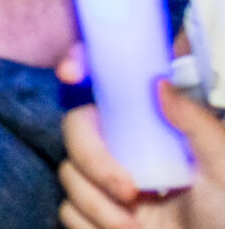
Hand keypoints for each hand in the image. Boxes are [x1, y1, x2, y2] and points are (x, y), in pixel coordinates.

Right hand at [61, 84, 224, 228]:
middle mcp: (127, 150)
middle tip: (128, 193)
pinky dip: (90, 225)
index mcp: (155, 130)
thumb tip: (159, 82)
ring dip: (96, 206)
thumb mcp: (223, 167)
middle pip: (76, 130)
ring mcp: (108, 182)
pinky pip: (68, 210)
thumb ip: (196, 123)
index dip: (80, 64)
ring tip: (133, 227)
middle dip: (93, 162)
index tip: (70, 73)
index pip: (110, 87)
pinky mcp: (97, 214)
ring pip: (69, 173)